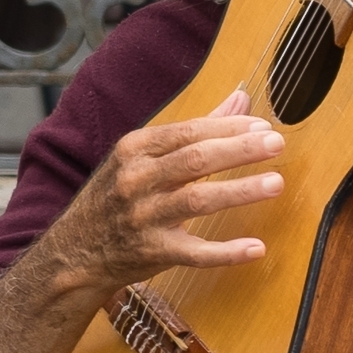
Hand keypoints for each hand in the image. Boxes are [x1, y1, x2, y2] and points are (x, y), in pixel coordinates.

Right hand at [43, 90, 283, 300]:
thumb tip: (241, 99)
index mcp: (135, 149)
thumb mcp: (144, 156)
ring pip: (197, 201)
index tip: (265, 126)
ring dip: (239, 191)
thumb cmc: (117, 196)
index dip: (229, 128)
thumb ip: (197, 128)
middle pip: (195, 160)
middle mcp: (136, 180)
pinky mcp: (153, 252)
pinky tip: (256, 248)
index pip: (188, 132)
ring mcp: (143, 217)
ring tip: (276, 183)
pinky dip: (225, 252)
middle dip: (239, 150)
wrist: (75, 251)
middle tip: (277, 144)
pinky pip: (194, 253)